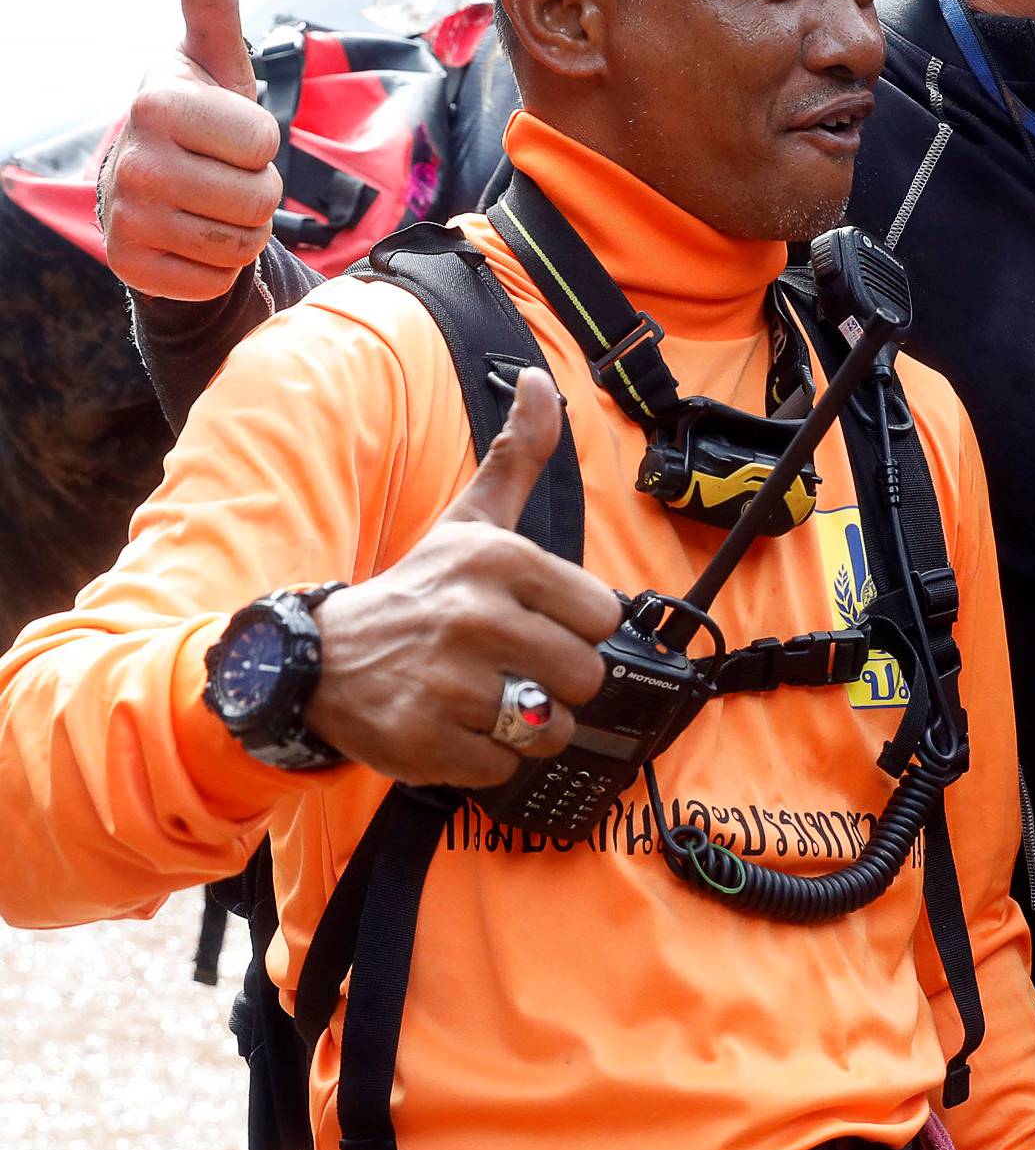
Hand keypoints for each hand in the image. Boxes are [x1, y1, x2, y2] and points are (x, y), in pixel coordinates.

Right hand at [99, 0, 283, 299]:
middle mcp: (132, 160)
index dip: (260, 143)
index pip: (263, 141)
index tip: (228, 135)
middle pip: (259, 198)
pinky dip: (217, 267)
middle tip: (223, 176)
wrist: (157, 190)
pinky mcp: (130, 267)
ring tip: (211, 204)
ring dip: (242, 229)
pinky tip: (191, 239)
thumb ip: (214, 8)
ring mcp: (125, 218)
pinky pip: (216, 279)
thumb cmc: (202, 119)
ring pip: (241, 243)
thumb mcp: (214, 65)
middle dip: (257, 191)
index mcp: (156, 102)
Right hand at [306, 371, 619, 786]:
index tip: (540, 621)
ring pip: (548, 726)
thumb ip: (517, 454)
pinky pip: (502, 767)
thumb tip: (537, 382)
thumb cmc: (417, 590)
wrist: (319, 660)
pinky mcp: (426, 742)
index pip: (601, 614)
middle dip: (557, 681)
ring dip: (527, 726)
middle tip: (515, 667)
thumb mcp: (470, 520)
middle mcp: (474, 618)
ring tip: (490, 700)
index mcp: (498, 561)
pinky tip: (456, 728)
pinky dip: (486, 759)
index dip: (576, 626)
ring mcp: (448, 684)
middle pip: (583, 675)